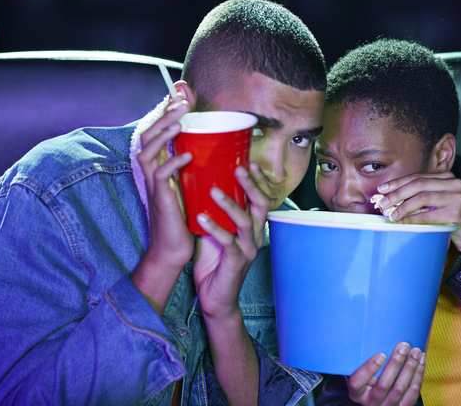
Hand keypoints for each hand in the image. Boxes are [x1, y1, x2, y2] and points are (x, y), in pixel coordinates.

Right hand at [137, 93, 194, 267]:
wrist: (174, 251)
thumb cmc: (185, 219)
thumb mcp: (190, 188)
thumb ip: (195, 169)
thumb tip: (215, 149)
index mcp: (160, 168)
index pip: (156, 133)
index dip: (165, 113)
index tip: (179, 96)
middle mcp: (152, 173)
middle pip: (148, 135)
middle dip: (163, 115)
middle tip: (180, 101)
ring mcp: (153, 186)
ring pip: (149, 151)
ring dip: (164, 133)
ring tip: (179, 120)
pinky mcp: (160, 200)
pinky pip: (161, 176)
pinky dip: (173, 162)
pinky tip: (187, 154)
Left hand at [192, 165, 269, 320]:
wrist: (215, 299)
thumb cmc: (214, 263)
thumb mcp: (214, 232)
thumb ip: (213, 213)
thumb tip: (199, 187)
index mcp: (252, 227)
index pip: (261, 199)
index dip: (258, 180)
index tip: (248, 162)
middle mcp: (254, 236)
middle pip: (261, 205)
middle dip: (251, 185)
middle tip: (238, 168)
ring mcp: (248, 250)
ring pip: (246, 222)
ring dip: (230, 205)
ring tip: (214, 191)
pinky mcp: (236, 263)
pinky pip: (228, 243)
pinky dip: (215, 229)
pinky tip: (201, 218)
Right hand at [347, 343, 425, 405]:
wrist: (378, 404)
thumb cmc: (368, 385)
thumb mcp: (361, 378)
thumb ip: (365, 365)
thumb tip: (378, 338)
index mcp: (357, 394)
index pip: (357, 382)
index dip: (369, 368)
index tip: (381, 354)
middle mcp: (372, 402)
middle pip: (384, 384)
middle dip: (396, 363)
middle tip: (403, 346)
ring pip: (401, 388)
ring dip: (410, 367)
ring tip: (415, 351)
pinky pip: (413, 392)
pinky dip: (418, 375)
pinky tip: (421, 361)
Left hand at [374, 171, 460, 256]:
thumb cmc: (453, 218)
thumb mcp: (438, 201)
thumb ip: (420, 195)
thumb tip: (391, 196)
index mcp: (447, 178)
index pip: (417, 177)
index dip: (397, 182)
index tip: (382, 189)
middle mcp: (454, 183)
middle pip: (418, 184)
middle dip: (396, 193)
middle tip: (383, 202)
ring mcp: (457, 197)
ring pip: (422, 197)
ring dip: (403, 207)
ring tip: (392, 214)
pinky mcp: (457, 213)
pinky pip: (428, 215)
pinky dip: (412, 218)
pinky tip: (403, 221)